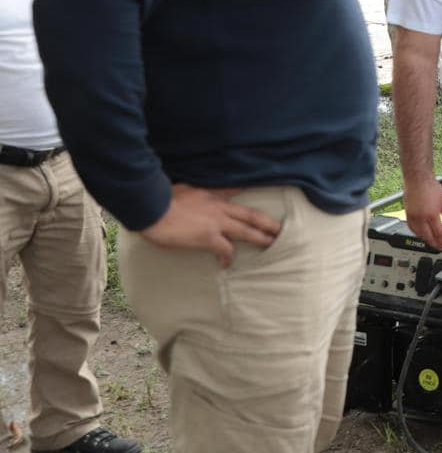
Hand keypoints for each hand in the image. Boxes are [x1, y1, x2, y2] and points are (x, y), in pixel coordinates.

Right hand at [140, 183, 280, 267]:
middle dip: (267, 222)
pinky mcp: (209, 237)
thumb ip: (189, 190)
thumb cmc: (158, 199)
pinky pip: (225, 249)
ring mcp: (216, 222)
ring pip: (246, 231)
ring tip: (272, 244)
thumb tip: (184, 190)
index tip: (262, 193)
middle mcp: (218, 207)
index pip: (235, 190)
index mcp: (210, 193)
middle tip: (280, 228)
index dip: (249, 192)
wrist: (151, 208)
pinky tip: (226, 264)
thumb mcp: (179, 187)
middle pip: (250, 214)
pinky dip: (228, 257)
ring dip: (261, 238)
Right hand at [404, 177, 441, 250]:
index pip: (439, 234)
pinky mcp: (407, 214)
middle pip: (428, 237)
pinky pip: (412, 229)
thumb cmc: (430, 186)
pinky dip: (417, 234)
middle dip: (435, 244)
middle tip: (440, 247)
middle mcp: (421, 218)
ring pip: (419, 234)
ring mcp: (413, 217)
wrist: (417, 178)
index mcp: (432, 215)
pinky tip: (421, 234)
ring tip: (432, 242)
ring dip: (426, 240)